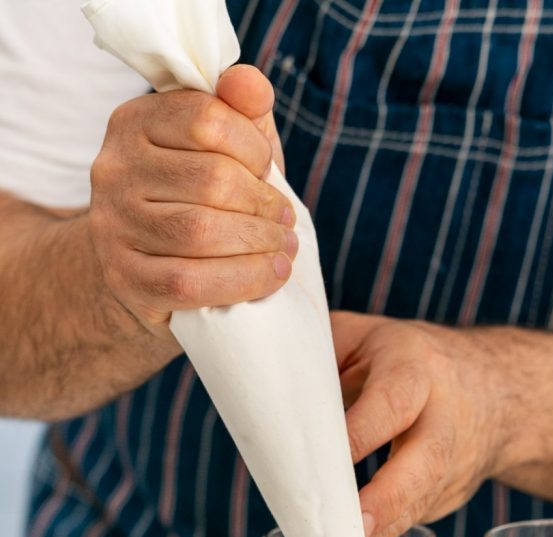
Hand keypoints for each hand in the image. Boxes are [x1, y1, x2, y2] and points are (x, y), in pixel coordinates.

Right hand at [88, 65, 296, 339]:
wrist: (142, 268)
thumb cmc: (193, 201)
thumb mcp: (219, 147)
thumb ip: (239, 110)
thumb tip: (251, 85)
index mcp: (134, 122)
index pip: (206, 120)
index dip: (252, 148)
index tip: (266, 171)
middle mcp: (114, 170)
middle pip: (212, 180)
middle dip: (264, 204)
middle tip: (286, 221)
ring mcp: (113, 226)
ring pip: (202, 232)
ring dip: (260, 244)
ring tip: (284, 248)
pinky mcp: (125, 278)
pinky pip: (191, 282)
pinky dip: (243, 279)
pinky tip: (270, 275)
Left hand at [332, 311, 529, 536]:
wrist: (495, 390)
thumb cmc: (409, 360)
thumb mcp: (366, 336)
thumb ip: (323, 355)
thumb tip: (265, 387)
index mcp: (416, 370)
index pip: (391, 404)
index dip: (360, 434)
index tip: (321, 463)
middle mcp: (443, 418)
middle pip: (424, 462)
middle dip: (387, 499)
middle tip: (351, 532)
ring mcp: (454, 463)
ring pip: (421, 501)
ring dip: (382, 531)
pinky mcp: (449, 495)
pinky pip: (414, 518)